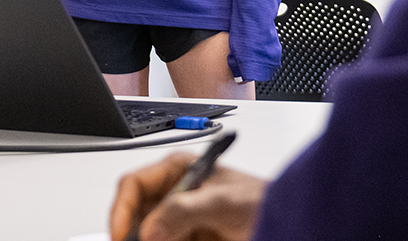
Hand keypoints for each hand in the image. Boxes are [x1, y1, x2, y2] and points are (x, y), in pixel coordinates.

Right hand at [111, 153, 266, 240]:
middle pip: (135, 215)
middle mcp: (173, 195)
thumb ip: (185, 209)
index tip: (120, 235)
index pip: (133, 186)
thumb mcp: (223, 201)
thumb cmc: (263, 201)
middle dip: (131, 233)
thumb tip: (152, 228)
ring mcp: (179, 221)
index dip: (120, 209)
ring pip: (146, 236)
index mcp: (177, 172)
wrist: (288, 222)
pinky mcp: (186, 240)